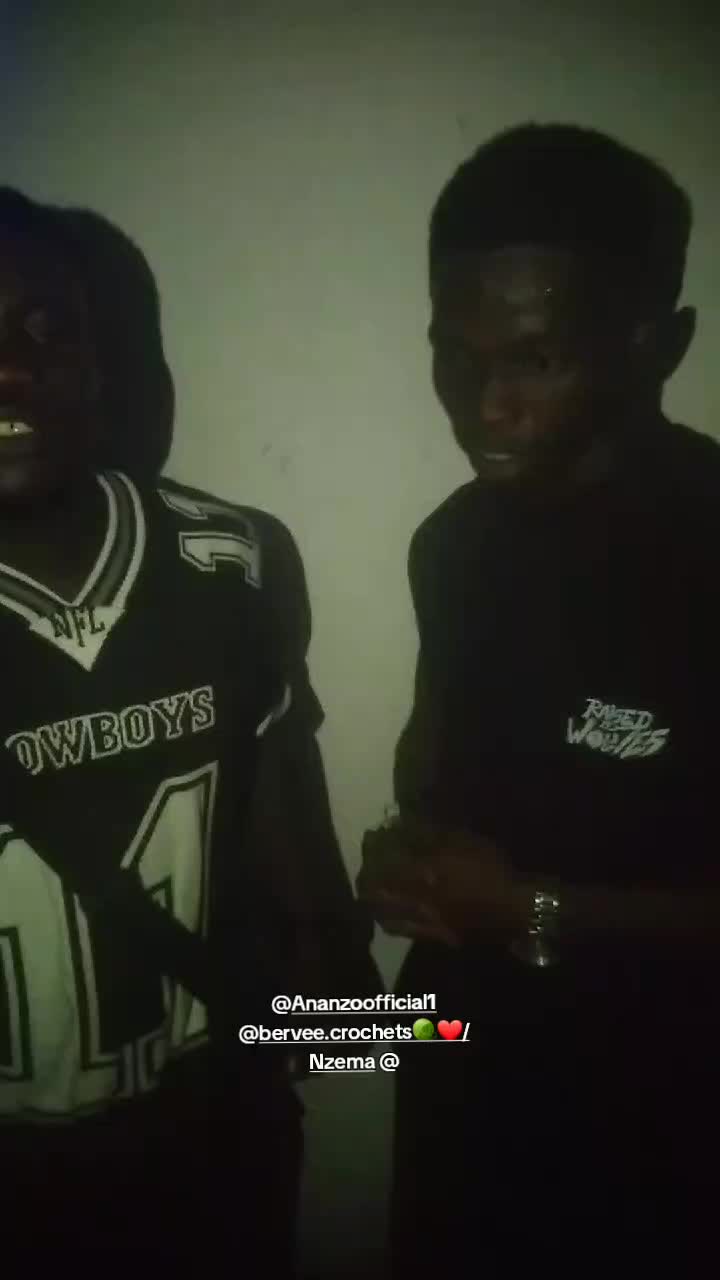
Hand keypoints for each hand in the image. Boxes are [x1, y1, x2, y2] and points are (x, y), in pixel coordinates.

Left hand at [358, 816, 528, 941]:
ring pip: (381, 911)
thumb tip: (400, 827)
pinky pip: (399, 929)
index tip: (374, 834)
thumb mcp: (463, 841)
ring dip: (370, 896)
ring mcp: (421, 921)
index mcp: (423, 871)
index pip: (386, 856)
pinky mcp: (431, 936)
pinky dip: (386, 917)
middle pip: (374, 887)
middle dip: (366, 871)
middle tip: (369, 860)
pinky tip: (387, 911)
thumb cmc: (491, 869)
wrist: (517, 909)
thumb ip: (428, 835)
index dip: (375, 844)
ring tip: (372, 885)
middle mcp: (416, 898)